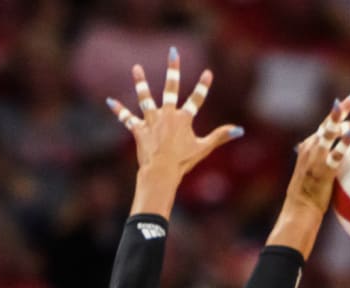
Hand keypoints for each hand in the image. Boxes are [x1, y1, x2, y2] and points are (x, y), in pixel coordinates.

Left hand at [107, 47, 241, 189]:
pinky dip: (118, 110)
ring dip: (141, 83)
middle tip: (173, 53)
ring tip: (136, 68)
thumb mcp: (204, 148)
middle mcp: (167, 115)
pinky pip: (127, 119)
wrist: (161, 173)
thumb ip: (221, 136)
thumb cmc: (183, 162)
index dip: (203, 86)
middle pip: (171, 88)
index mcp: (183, 119)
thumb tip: (240, 130)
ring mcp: (152, 122)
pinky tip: (110, 101)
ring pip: (145, 99)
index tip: (208, 73)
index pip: (196, 99)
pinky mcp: (139, 131)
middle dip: (173, 70)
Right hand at [285, 89, 349, 215]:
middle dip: (342, 107)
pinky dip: (344, 142)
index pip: (324, 126)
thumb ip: (320, 164)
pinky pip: (336, 153)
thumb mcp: (310, 176)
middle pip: (327, 123)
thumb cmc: (307, 199)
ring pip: (330, 132)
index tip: (349, 105)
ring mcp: (316, 159)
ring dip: (343, 119)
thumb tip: (333, 161)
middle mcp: (310, 149)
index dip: (337, 115)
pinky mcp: (323, 171)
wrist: (299, 212)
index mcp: (307, 148)